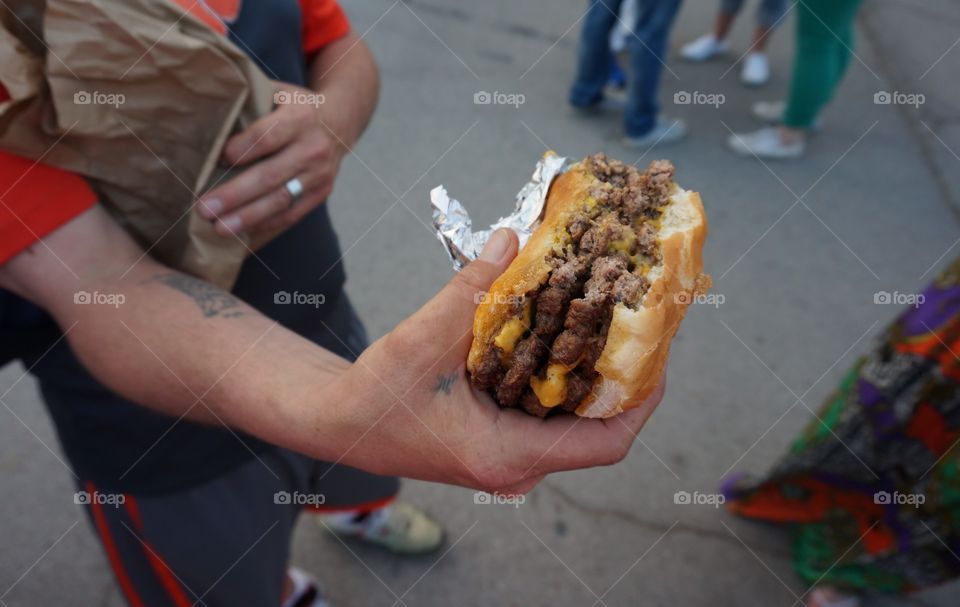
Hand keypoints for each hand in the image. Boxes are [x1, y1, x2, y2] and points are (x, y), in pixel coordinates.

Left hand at [196, 83, 343, 235]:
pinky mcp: (321, 193)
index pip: (268, 136)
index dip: (243, 149)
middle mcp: (313, 148)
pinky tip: (242, 230)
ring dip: (248, 216)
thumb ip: (250, 101)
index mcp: (301, 117)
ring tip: (219, 228)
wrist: (338, 122)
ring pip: (280, 199)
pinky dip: (266, 223)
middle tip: (204, 208)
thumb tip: (204, 114)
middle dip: (235, 194)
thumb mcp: (278, 92)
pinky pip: (292, 213)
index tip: (218, 159)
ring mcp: (319, 174)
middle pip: (271, 175)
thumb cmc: (294, 107)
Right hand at [332, 229, 666, 493]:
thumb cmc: (374, 395)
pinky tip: (563, 340)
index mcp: (507, 455)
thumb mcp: (421, 339)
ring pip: (575, 423)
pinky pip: (548, 417)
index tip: (661, 354)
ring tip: (610, 326)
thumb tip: (511, 237)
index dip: (643, 400)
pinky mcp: (499, 442)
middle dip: (624, 380)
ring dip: (594, 379)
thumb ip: (470, 289)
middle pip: (598, 429)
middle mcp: (516, 465)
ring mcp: (509, 457)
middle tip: (638, 326)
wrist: (338, 423)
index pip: (605, 442)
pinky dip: (562, 381)